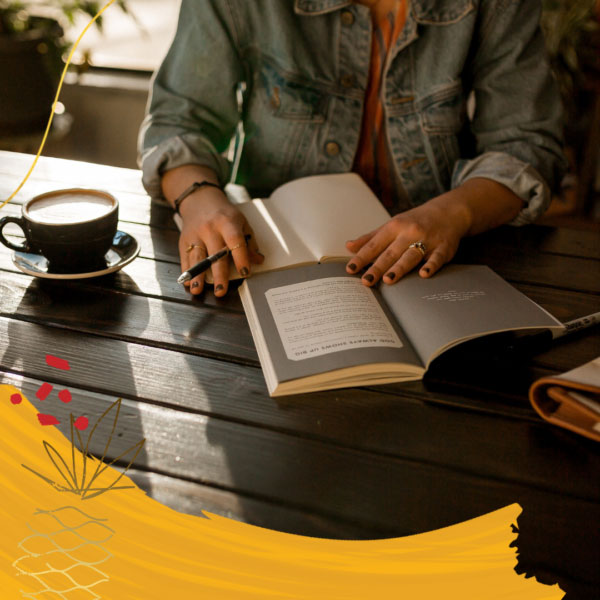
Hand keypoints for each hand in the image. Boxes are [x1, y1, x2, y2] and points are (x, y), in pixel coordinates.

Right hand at [178, 187, 263, 296]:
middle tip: (221, 291)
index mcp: (227, 223)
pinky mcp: (184, 240)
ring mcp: (195, 234)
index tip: (246, 272)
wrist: (200, 200)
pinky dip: (186, 271)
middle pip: (215, 254)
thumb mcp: (241, 222)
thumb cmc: (224, 214)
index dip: (241, 258)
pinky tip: (188, 283)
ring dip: (197, 275)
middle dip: (218, 274)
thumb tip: (258, 260)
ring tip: (198, 290)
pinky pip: (185, 258)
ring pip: (197, 257)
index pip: (235, 241)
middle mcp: (210, 229)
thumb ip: (249, 242)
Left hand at [345, 178, 523, 285]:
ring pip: (411, 255)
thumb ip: (370, 238)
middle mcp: (409, 232)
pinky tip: (424, 274)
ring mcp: (427, 240)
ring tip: (388, 280)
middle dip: (377, 267)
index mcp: (394, 227)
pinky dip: (431, 265)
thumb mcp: (392, 225)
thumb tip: (349, 246)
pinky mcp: (443, 247)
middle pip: (391, 253)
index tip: (350, 269)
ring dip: (399, 268)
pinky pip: (437, 258)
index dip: (362, 257)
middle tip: (366, 281)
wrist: (448, 212)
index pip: (374, 244)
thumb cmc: (415, 221)